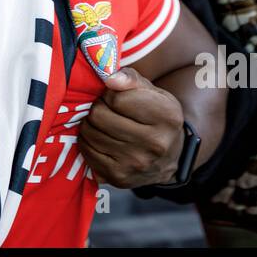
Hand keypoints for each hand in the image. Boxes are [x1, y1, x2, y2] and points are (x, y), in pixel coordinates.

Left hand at [78, 68, 184, 187]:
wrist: (169, 157)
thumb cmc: (156, 117)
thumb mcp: (153, 92)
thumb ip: (131, 78)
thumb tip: (109, 78)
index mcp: (166, 116)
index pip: (117, 98)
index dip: (110, 93)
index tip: (115, 96)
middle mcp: (155, 143)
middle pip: (99, 115)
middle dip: (98, 107)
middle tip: (106, 109)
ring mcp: (136, 163)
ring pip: (89, 132)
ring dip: (90, 123)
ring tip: (102, 123)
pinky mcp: (119, 178)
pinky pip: (86, 151)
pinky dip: (87, 141)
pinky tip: (99, 138)